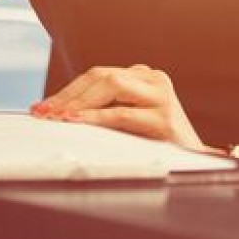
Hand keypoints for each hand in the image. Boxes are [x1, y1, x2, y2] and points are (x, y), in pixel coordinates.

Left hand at [31, 64, 206, 148]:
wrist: (196, 164)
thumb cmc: (156, 143)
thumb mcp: (129, 118)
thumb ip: (105, 107)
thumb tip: (57, 112)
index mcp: (144, 76)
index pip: (97, 75)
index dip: (67, 90)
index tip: (42, 106)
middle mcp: (154, 79)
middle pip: (100, 77)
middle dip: (67, 95)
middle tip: (42, 113)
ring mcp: (161, 97)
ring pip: (110, 86)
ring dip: (78, 102)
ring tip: (56, 116)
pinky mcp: (165, 119)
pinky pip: (122, 113)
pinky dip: (95, 117)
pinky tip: (77, 121)